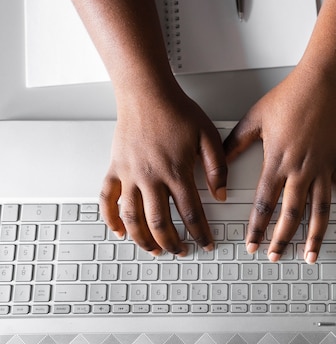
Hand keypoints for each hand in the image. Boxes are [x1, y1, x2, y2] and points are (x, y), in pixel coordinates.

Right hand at [100, 90, 227, 255]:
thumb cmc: (176, 111)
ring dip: (143, 238)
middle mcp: (151, 176)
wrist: (146, 92)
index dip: (200, 233)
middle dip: (172, 243)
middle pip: (160, 222)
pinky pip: (106, 199)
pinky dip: (110, 218)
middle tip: (181, 251)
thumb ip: (216, 166)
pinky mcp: (115, 168)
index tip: (206, 243)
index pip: (191, 213)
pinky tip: (119, 231)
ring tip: (155, 249)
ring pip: (132, 217)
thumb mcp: (208, 135)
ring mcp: (129, 174)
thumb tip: (221, 193)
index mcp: (176, 170)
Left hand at [223, 66, 335, 263]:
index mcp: (278, 161)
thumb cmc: (290, 97)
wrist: (321, 84)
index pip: (264, 204)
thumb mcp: (254, 118)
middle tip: (276, 255)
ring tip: (309, 254)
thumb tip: (221, 161)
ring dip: (314, 236)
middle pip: (291, 214)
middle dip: (282, 239)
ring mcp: (323, 168)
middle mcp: (301, 170)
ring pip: (320, 211)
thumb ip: (235, 143)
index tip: (253, 243)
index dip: (257, 227)